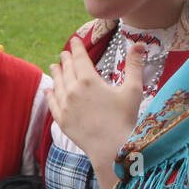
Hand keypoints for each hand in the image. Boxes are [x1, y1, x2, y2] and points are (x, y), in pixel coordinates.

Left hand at [46, 35, 143, 188]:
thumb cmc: (125, 118)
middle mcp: (73, 90)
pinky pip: (52, 103)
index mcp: (89, 80)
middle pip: (67, 70)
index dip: (77, 47)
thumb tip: (140, 43)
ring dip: (56, 73)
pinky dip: (50, 95)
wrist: (112, 147)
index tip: (74, 40)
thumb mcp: (133, 89)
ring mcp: (65, 106)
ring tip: (54, 66)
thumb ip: (135, 64)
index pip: (80, 58)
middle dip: (65, 59)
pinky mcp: (62, 120)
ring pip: (58, 84)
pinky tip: (48, 90)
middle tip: (64, 53)